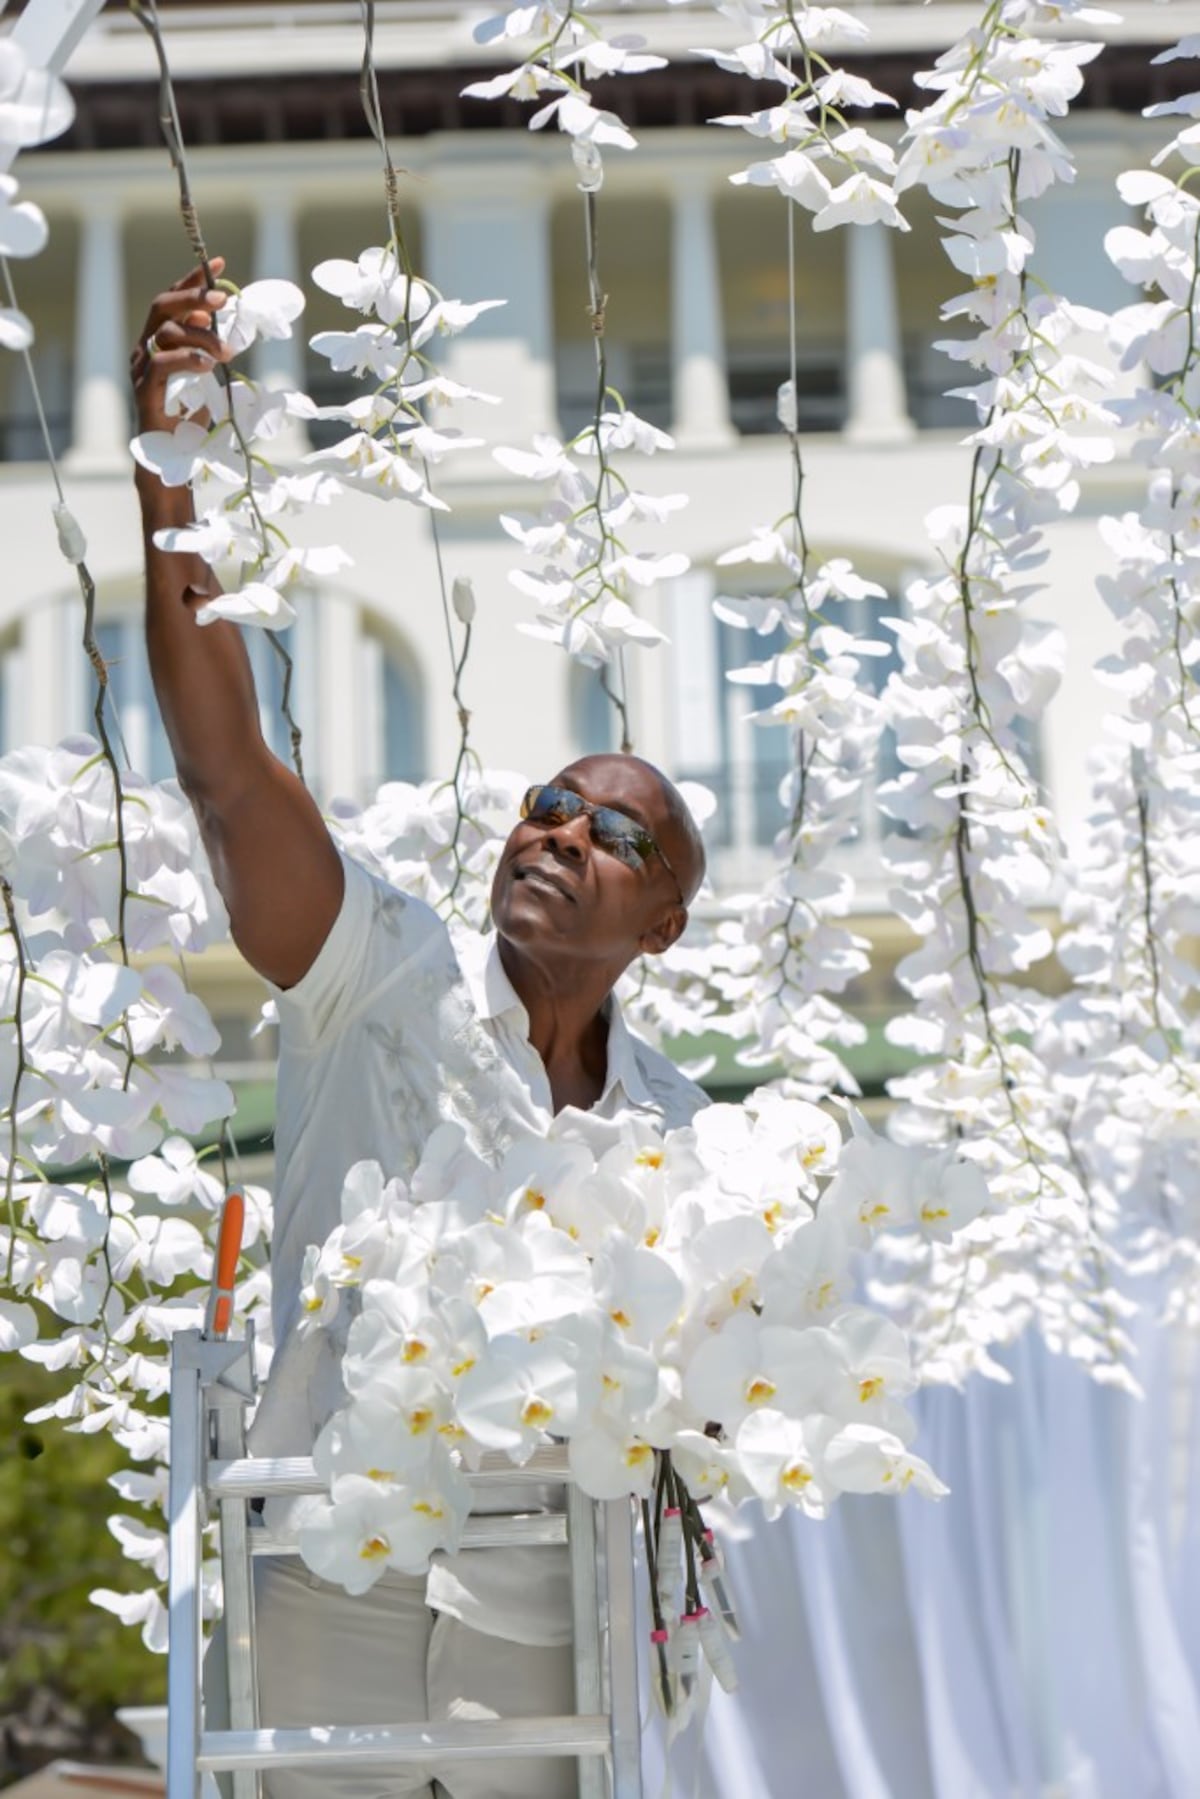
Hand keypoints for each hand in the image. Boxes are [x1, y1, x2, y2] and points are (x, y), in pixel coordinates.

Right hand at [129, 256, 232, 435]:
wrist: (170, 453)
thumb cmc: (187, 414)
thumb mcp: (201, 373)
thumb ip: (203, 345)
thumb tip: (210, 316)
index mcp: (158, 340)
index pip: (172, 300)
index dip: (192, 280)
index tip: (217, 264)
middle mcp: (145, 348)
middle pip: (162, 307)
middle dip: (193, 297)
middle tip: (222, 300)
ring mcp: (141, 368)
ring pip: (166, 334)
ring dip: (201, 337)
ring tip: (226, 351)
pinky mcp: (144, 390)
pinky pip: (162, 365)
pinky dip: (187, 360)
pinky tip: (207, 365)